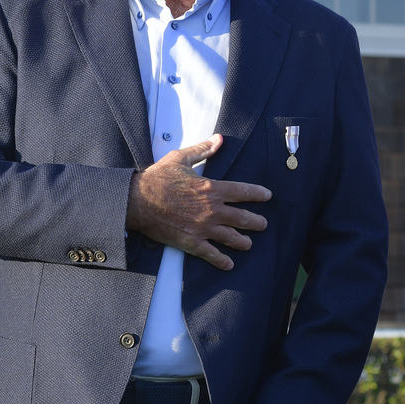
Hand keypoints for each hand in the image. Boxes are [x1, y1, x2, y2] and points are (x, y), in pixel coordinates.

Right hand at [125, 134, 270, 269]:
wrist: (137, 201)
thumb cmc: (157, 178)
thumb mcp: (180, 158)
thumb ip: (202, 150)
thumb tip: (218, 139)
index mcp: (211, 189)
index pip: (242, 191)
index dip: (257, 194)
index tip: (267, 196)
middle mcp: (212, 210)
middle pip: (241, 218)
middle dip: (255, 222)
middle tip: (262, 224)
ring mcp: (203, 228)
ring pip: (230, 237)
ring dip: (242, 241)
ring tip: (249, 244)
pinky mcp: (191, 242)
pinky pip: (211, 254)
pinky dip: (221, 260)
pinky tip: (229, 264)